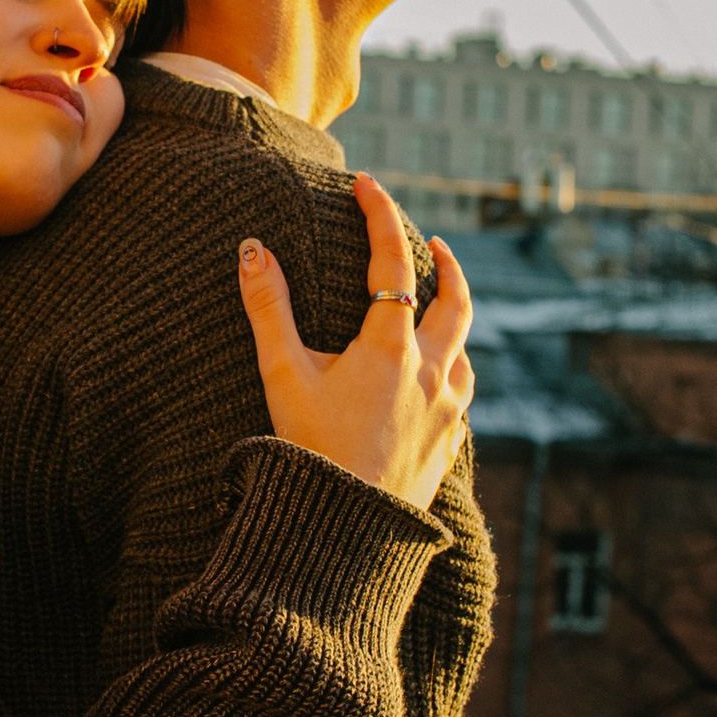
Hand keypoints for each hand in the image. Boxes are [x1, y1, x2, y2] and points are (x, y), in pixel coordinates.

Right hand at [239, 177, 472, 514]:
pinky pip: (461, 400)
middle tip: (435, 243)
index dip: (380, 216)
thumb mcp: (282, 376)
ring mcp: (446, 412)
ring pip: (465, 352)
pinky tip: (438, 385)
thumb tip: (251, 250)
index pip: (392, 263)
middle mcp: (431, 373)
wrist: (345, 530)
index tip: (368, 186)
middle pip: (456, 302)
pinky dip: (451, 376)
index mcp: (389, 348)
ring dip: (454, 324)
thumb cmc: (309, 451)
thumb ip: (268, 309)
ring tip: (438, 314)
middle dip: (446, 264)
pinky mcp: (447, 446)